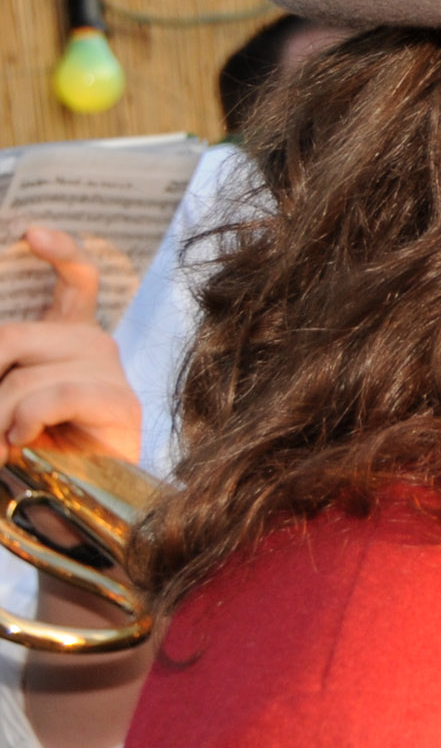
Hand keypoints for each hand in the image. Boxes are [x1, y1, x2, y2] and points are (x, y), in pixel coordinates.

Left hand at [0, 226, 142, 460]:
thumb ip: (7, 368)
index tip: (31, 233)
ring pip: (27, 372)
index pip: (75, 283)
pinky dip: (27, 417)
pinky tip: (20, 439)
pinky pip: (57, 393)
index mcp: (68, 341)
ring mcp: (109, 373)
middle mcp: (94, 347)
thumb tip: (2, 360)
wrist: (80, 514)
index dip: (60, 253)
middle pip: (16, 335)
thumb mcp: (10, 402)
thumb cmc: (35, 457)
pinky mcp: (121, 404)